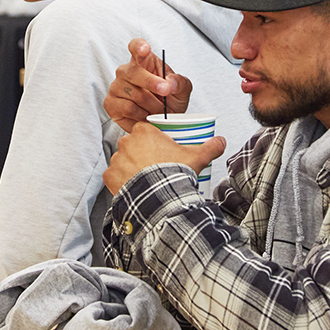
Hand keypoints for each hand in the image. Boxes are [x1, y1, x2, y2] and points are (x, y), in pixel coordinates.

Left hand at [104, 123, 226, 194]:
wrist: (161, 198)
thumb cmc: (175, 174)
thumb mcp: (197, 157)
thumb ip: (210, 146)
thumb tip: (221, 140)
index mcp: (144, 132)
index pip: (145, 132)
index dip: (153, 142)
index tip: (160, 153)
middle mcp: (126, 142)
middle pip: (132, 145)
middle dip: (140, 155)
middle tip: (154, 167)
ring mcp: (116, 159)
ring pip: (122, 161)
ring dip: (130, 168)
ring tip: (145, 180)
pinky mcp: (109, 176)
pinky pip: (114, 176)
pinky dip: (121, 182)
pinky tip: (134, 188)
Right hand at [105, 39, 192, 132]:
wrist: (161, 121)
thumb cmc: (169, 101)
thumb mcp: (182, 90)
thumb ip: (179, 83)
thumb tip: (170, 83)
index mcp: (144, 61)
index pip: (136, 46)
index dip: (139, 46)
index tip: (145, 49)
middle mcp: (126, 71)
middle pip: (134, 72)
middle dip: (152, 83)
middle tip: (165, 92)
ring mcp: (116, 87)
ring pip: (134, 94)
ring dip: (151, 105)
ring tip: (158, 110)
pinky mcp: (111, 103)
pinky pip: (127, 108)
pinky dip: (141, 115)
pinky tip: (146, 115)